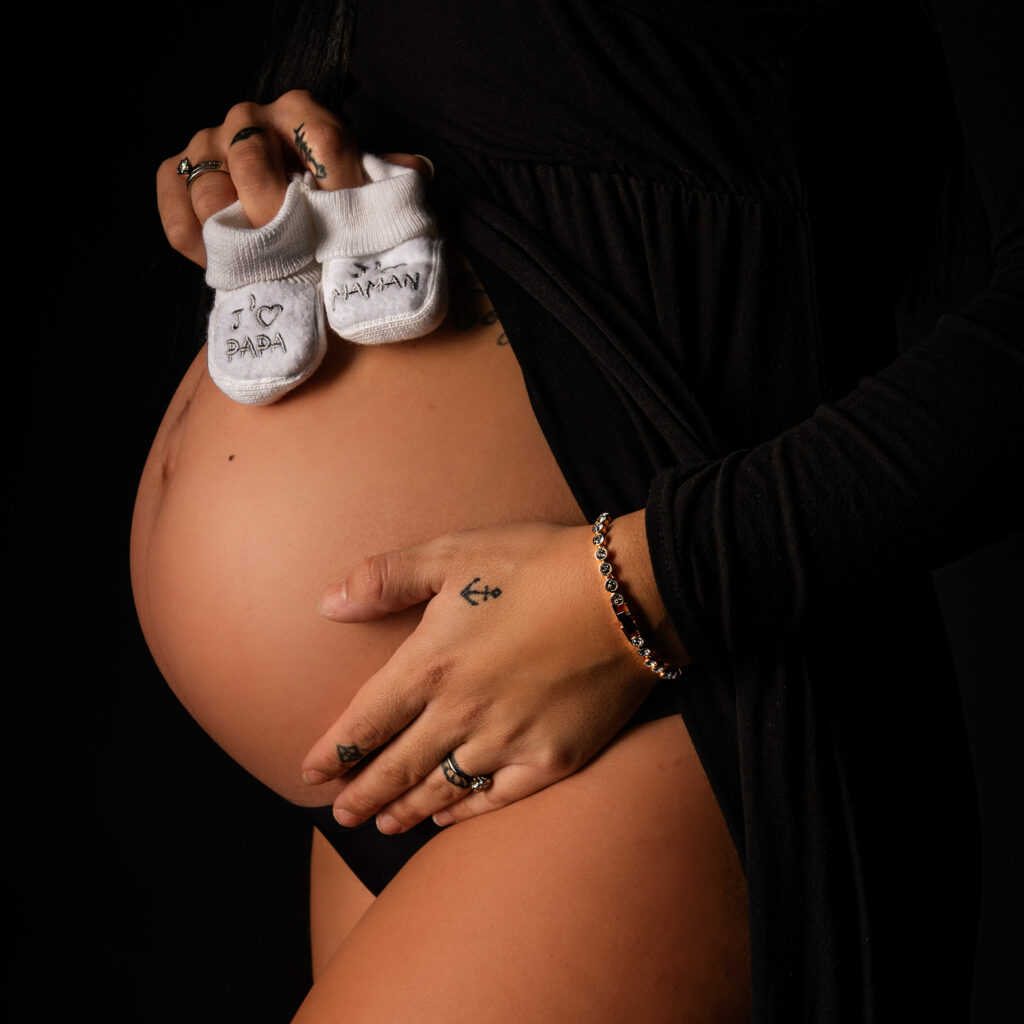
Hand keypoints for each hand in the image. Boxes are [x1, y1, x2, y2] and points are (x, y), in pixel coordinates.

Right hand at [156, 89, 426, 263]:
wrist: (277, 208)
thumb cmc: (327, 198)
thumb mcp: (359, 184)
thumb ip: (385, 181)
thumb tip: (417, 172)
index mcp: (304, 113)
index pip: (324, 142)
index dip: (341, 190)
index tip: (352, 232)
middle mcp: (251, 119)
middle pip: (253, 160)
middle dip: (277, 216)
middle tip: (298, 255)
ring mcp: (207, 145)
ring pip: (209, 192)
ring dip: (236, 238)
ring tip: (265, 268)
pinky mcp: (174, 175)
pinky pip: (177, 215)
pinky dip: (198, 246)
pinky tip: (226, 265)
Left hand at [301, 512, 687, 832]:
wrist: (626, 593)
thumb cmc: (536, 564)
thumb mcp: (453, 552)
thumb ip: (385, 578)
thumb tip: (326, 604)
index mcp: (431, 666)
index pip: (365, 723)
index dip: (333, 752)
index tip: (311, 772)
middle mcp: (461, 714)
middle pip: (397, 767)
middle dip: (362, 794)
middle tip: (340, 814)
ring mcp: (508, 742)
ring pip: (442, 788)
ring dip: (407, 809)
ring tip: (385, 824)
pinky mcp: (553, 757)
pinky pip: (499, 796)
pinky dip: (468, 811)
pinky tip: (450, 817)